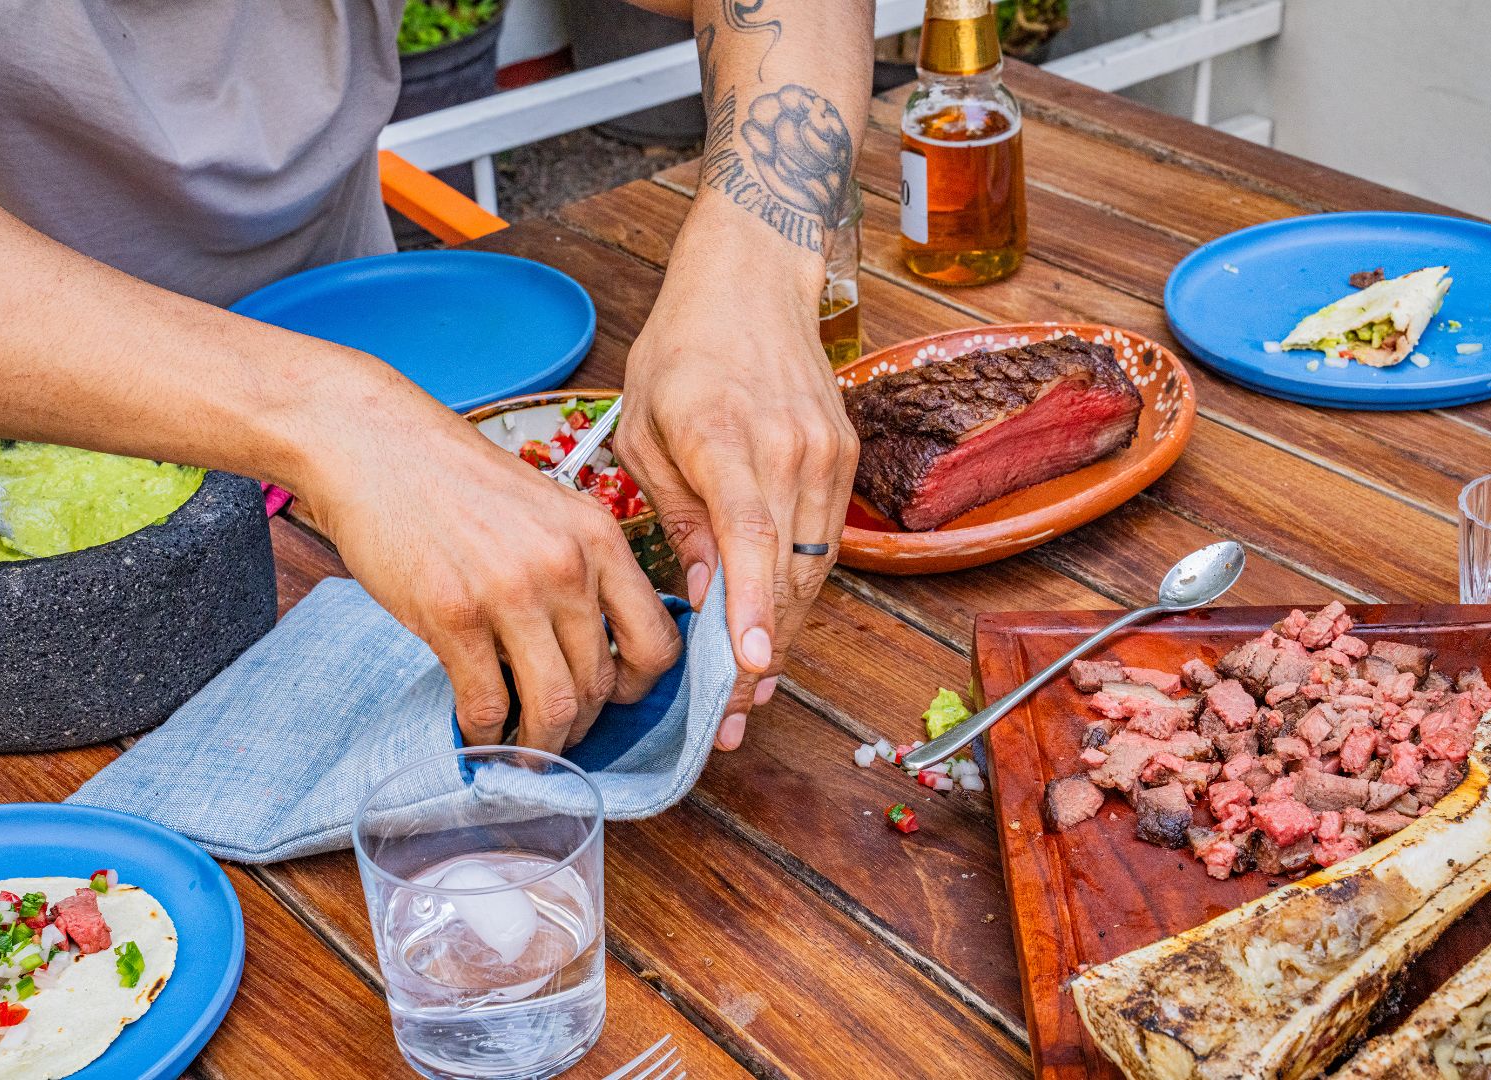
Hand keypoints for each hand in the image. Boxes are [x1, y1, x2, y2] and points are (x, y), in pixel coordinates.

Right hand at [300, 386, 682, 753]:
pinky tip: (477, 730)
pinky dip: (486, 731)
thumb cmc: (460, 484)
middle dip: (582, 726)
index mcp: (599, 538)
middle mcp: (566, 567)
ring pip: (553, 704)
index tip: (615, 699)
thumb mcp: (549, 510)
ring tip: (524, 752)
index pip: (656, 640)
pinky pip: (487, 701)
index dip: (640, 687)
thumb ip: (582, 569)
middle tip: (559, 736)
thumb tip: (597, 650)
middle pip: (601, 683)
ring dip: (540, 744)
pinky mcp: (453, 615)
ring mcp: (511, 592)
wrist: (377, 448)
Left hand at [616, 202, 858, 750]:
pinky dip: (797, 588)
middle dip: (763, 653)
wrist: (753, 279)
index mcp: (728, 438)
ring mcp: (826, 455)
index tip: (750, 672)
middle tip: (730, 718)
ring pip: (812, 569)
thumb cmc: (682, 349)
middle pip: (788, 574)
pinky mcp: (844, 458)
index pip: (750, 539)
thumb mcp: (646, 428)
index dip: (753, 612)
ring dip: (783, 632)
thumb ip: (675, 515)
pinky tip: (770, 624)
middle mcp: (790, 451)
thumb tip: (699, 597)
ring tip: (748, 691)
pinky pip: (823, 543)